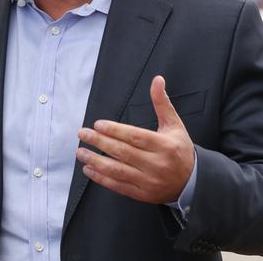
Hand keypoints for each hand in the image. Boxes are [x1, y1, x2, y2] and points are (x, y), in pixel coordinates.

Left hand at [76, 75, 194, 203]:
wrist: (194, 183)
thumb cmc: (180, 150)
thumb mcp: (174, 125)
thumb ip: (162, 103)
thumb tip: (157, 79)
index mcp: (165, 146)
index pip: (135, 136)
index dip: (115, 130)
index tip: (97, 125)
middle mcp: (157, 164)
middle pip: (123, 152)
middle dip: (99, 142)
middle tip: (82, 134)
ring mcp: (149, 181)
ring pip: (118, 170)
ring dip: (95, 161)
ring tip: (80, 152)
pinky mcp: (143, 194)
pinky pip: (118, 186)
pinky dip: (102, 178)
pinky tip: (89, 169)